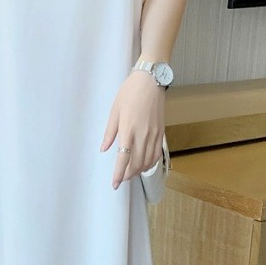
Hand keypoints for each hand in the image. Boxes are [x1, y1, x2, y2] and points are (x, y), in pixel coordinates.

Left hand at [100, 71, 165, 189]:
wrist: (151, 80)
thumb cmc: (130, 92)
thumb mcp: (114, 110)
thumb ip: (110, 132)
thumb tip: (104, 149)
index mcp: (128, 129)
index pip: (123, 158)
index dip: (118, 174)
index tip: (115, 184)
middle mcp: (142, 135)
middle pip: (136, 164)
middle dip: (128, 175)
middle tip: (120, 178)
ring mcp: (154, 134)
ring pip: (147, 161)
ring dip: (139, 171)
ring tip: (130, 172)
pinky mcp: (161, 132)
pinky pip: (156, 154)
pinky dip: (150, 163)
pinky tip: (144, 164)